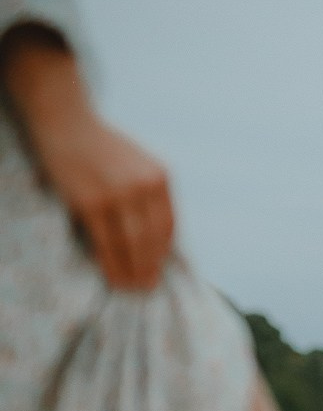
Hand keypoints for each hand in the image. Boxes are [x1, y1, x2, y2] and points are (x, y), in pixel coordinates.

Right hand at [36, 114, 174, 290]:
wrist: (67, 123)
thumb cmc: (102, 146)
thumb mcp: (139, 163)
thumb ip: (150, 194)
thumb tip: (155, 237)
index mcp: (160, 177)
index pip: (168, 225)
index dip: (165, 252)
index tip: (161, 268)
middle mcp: (143, 187)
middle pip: (153, 239)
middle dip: (151, 267)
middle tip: (149, 286)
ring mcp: (117, 196)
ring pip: (131, 245)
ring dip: (133, 271)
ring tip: (133, 287)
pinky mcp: (91, 204)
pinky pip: (106, 243)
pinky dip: (111, 263)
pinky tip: (113, 276)